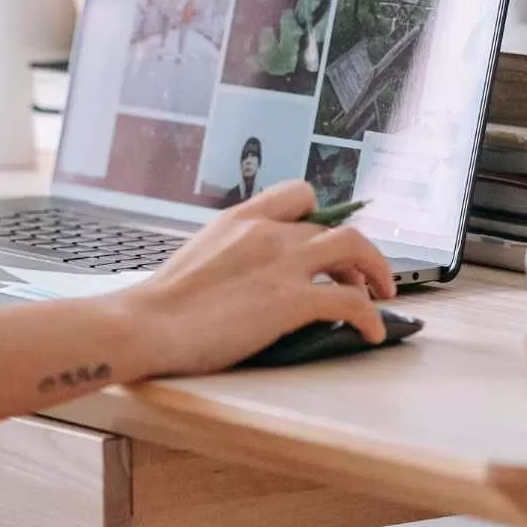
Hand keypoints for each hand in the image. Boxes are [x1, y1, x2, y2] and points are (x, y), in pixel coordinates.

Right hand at [123, 181, 397, 378]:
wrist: (146, 325)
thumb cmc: (160, 304)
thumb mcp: (198, 256)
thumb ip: (230, 252)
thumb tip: (244, 273)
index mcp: (241, 219)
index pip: (298, 193)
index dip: (322, 215)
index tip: (326, 239)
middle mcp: (268, 232)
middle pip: (334, 225)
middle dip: (357, 252)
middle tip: (362, 276)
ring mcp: (283, 264)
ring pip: (354, 248)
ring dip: (375, 272)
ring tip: (380, 297)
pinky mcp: (292, 301)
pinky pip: (351, 302)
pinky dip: (370, 317)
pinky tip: (370, 334)